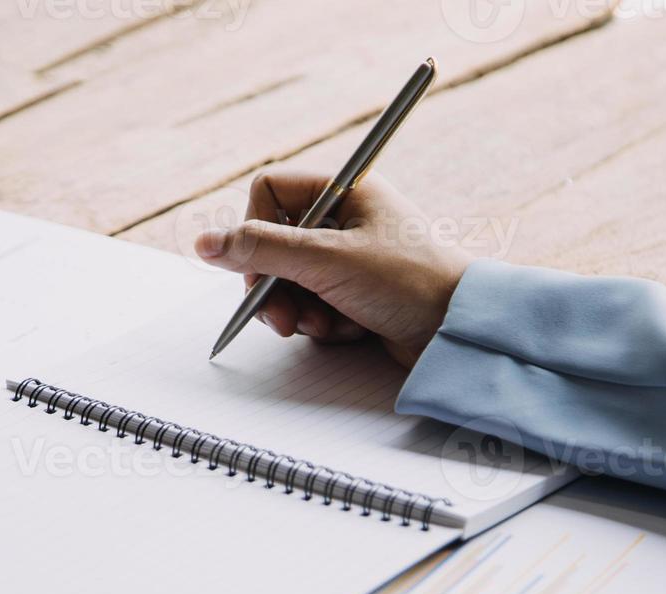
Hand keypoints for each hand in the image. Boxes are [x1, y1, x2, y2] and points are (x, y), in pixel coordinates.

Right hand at [195, 172, 472, 367]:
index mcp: (344, 190)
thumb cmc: (409, 283)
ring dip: (297, 308)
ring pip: (290, 280)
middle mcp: (345, 219)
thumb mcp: (327, 262)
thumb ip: (263, 251)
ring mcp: (350, 258)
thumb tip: (206, 243)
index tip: (261, 265)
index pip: (269, 192)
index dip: (255, 230)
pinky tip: (346, 330)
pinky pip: (313, 305)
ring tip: (322, 324)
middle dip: (274, 284)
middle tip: (281, 316)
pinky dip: (321, 322)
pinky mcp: (356, 294)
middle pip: (273, 244)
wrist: (460, 332)